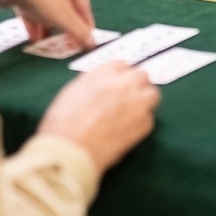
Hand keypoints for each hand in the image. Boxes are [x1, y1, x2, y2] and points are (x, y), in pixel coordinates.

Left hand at [0, 0, 96, 49]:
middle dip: (61, 25)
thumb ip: (79, 32)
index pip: (84, 5)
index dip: (84, 25)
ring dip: (46, 23)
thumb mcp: (64, 18)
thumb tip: (89, 41)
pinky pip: (30, 3)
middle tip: (62, 40)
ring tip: (44, 39)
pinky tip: (32, 32)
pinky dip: (32, 17)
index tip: (83, 38)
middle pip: (64, 5)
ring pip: (45, 4)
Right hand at [38, 62, 159, 171]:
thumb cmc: (63, 122)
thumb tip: (101, 84)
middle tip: (125, 98)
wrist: (71, 150)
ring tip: (131, 113)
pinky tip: (126, 132)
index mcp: (105, 73)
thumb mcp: (72, 91)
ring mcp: (138, 103)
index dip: (117, 76)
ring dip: (144, 101)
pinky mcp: (144, 125)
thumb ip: (92, 82)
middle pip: (141, 75)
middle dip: (134, 85)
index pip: (121, 65)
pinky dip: (140, 123)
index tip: (114, 85)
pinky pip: (148, 119)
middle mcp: (125, 83)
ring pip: (152, 94)